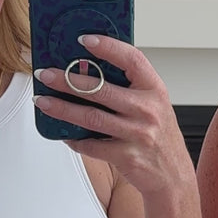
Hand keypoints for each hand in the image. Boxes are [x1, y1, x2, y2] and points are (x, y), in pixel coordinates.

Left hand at [34, 36, 194, 200]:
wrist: (174, 178)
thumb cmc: (161, 138)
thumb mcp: (155, 106)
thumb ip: (131, 89)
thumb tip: (90, 71)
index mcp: (155, 90)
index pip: (132, 59)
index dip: (108, 46)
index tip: (84, 40)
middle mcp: (148, 110)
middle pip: (101, 89)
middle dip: (67, 80)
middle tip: (46, 75)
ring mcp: (137, 134)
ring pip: (91, 117)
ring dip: (62, 108)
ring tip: (43, 101)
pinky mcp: (126, 156)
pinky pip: (92, 145)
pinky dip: (74, 139)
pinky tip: (63, 132)